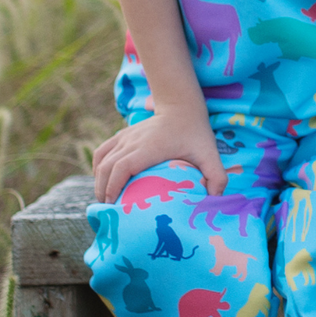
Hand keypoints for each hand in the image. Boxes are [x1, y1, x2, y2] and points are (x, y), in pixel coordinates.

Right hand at [92, 102, 227, 203]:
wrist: (182, 107)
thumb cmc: (196, 134)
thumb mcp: (210, 154)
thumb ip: (216, 176)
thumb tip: (215, 199)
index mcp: (149, 147)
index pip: (122, 167)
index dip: (113, 186)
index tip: (112, 205)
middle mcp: (133, 140)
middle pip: (107, 166)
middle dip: (103, 189)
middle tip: (107, 210)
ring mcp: (125, 136)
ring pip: (102, 159)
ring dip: (99, 180)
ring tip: (104, 199)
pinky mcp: (123, 134)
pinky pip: (102, 151)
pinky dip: (99, 167)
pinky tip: (103, 182)